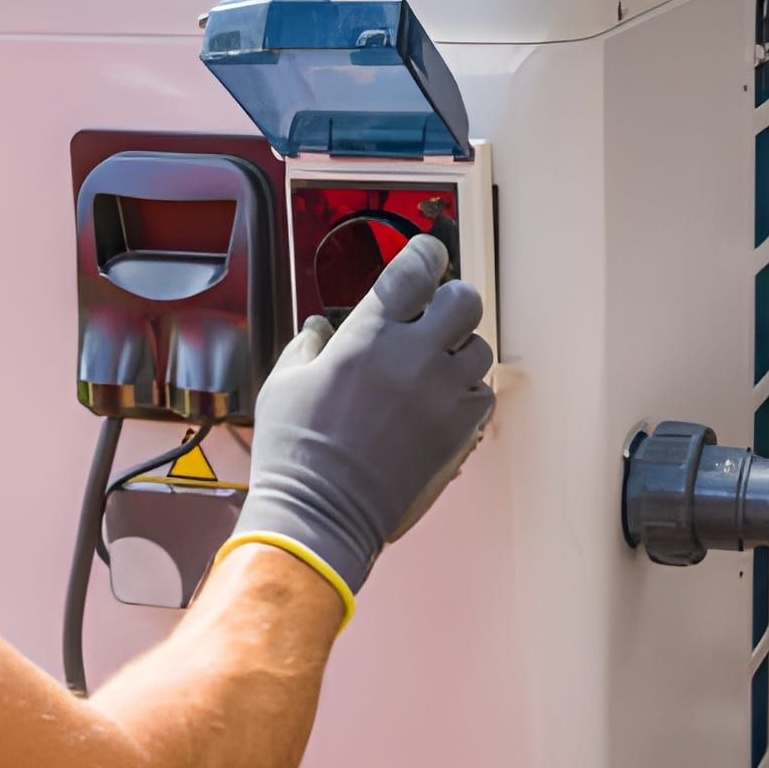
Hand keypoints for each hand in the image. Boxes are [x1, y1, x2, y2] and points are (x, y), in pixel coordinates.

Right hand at [236, 234, 494, 593]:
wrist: (322, 514)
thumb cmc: (295, 452)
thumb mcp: (284, 384)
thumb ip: (308, 346)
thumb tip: (320, 329)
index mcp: (368, 335)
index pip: (416, 267)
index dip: (425, 253)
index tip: (425, 255)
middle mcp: (414, 357)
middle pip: (464, 299)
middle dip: (451, 299)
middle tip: (435, 312)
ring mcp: (442, 395)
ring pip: (479, 347)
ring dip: (460, 348)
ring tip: (435, 364)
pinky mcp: (458, 431)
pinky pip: (483, 394)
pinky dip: (469, 391)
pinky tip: (442, 400)